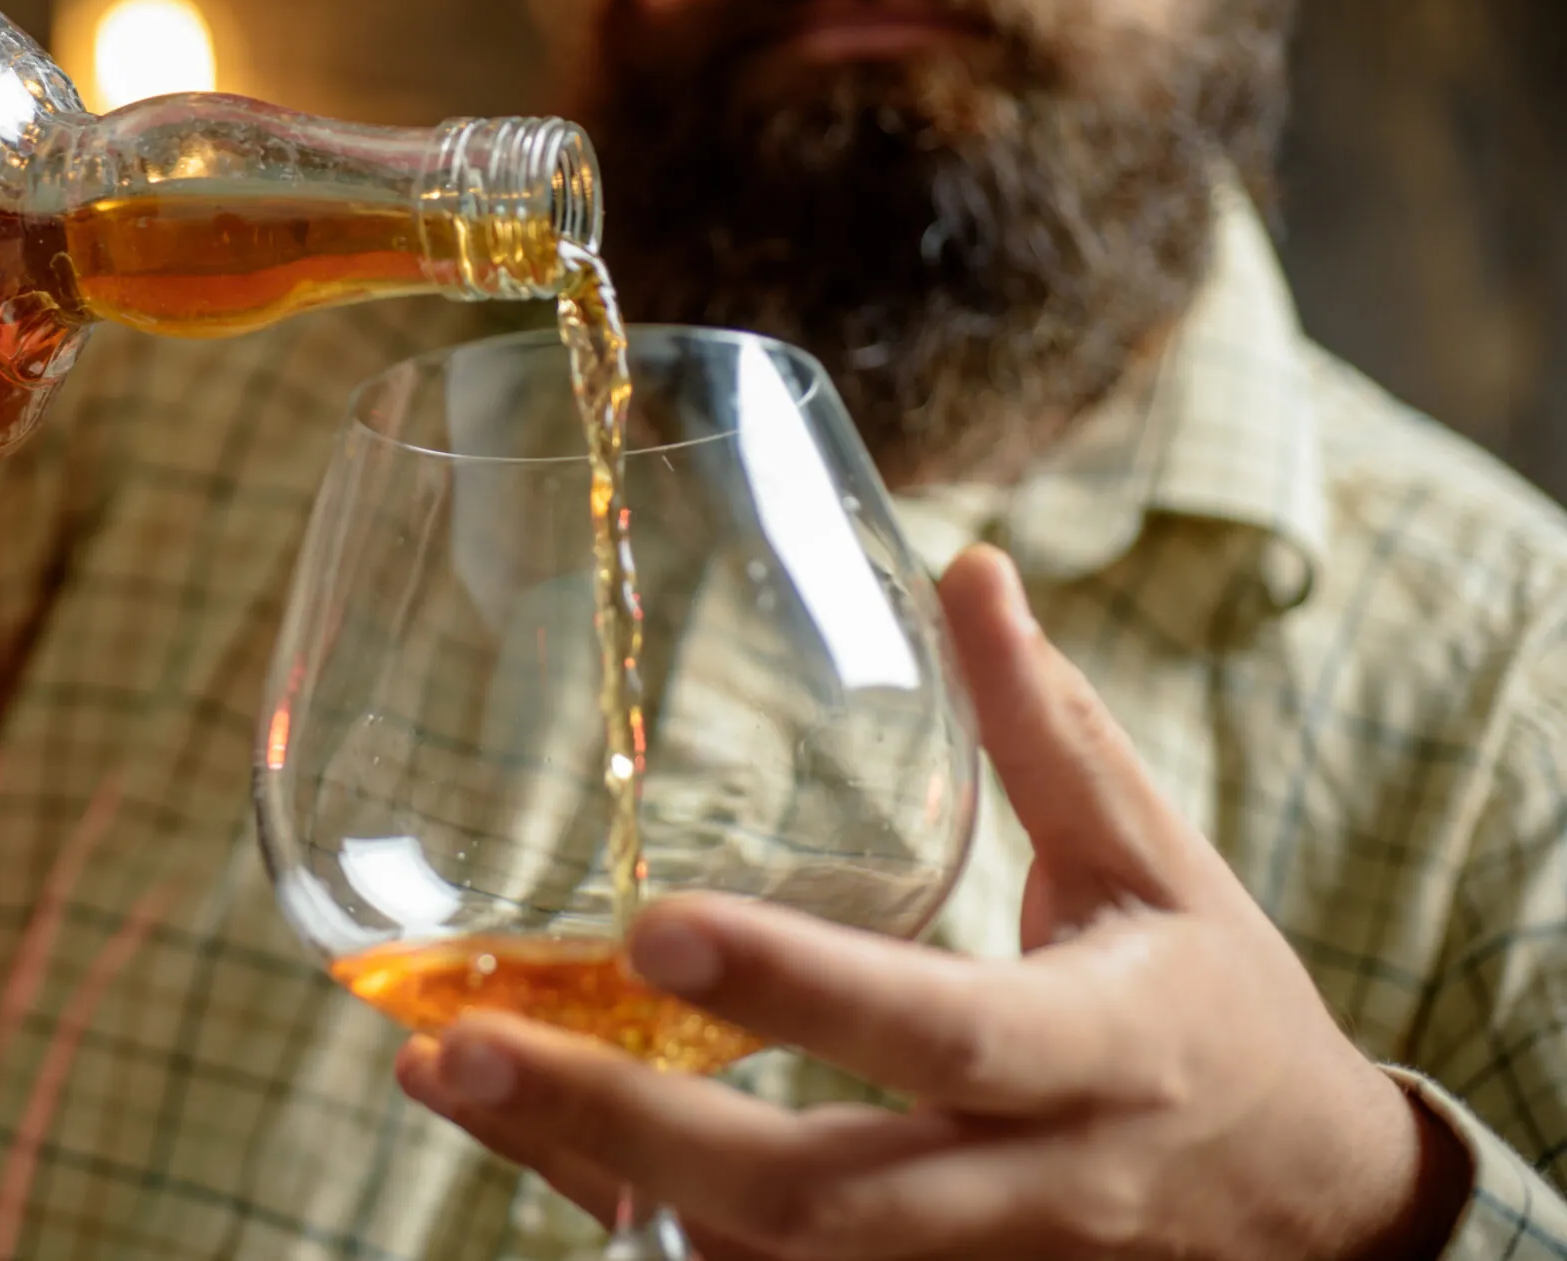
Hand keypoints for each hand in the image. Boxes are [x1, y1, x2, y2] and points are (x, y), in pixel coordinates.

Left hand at [397, 547, 1473, 1260]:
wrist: (1318, 1219)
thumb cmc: (1222, 1016)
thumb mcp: (1160, 870)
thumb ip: (1054, 733)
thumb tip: (975, 570)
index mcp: (1097, 1053)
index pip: (940, 1034)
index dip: (802, 992)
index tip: (655, 929)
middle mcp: (1027, 1189)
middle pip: (816, 1198)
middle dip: (626, 1131)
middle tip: (458, 1050)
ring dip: (596, 1178)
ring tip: (446, 1074)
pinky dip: (638, 1221)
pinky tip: (530, 1138)